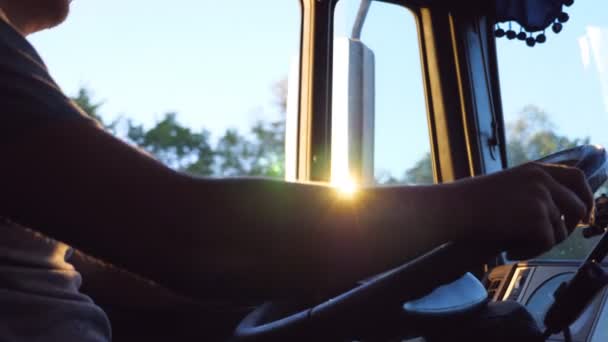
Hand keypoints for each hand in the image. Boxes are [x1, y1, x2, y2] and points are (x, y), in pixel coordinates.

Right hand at [456, 162, 593, 259]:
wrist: (455, 208)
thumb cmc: (470, 202)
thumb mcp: (507, 185)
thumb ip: (532, 191)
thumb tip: (558, 212)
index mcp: (534, 170)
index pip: (576, 176)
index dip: (584, 195)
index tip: (582, 212)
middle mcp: (542, 181)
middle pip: (577, 205)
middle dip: (569, 226)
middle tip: (551, 238)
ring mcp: (541, 199)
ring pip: (560, 231)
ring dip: (541, 243)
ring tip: (516, 245)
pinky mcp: (537, 219)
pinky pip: (547, 243)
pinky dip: (530, 252)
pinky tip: (511, 250)